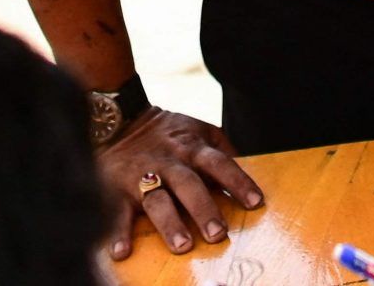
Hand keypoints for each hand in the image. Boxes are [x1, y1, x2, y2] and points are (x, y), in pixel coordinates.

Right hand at [97, 108, 261, 258]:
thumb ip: (222, 148)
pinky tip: (122, 251)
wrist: (121, 120)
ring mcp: (143, 176)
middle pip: (189, 185)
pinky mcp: (119, 189)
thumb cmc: (168, 133)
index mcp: (193, 149)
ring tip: (182, 246)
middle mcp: (170, 163)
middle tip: (218, 234)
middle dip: (203, 208)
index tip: (255, 202)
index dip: (238, 181)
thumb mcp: (199, 129)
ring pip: (157, 200)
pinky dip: (118, 232)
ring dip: (169, 224)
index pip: (220, 164)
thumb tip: (248, 170)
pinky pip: (118, 212)